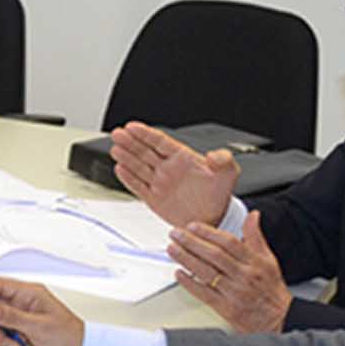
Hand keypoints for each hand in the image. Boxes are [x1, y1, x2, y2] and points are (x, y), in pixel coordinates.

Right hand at [0, 277, 85, 345]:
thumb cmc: (69, 336)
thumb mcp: (38, 326)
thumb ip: (12, 317)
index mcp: (30, 294)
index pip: (0, 287)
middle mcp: (23, 305)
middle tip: (0, 338)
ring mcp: (21, 320)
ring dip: (2, 341)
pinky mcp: (21, 334)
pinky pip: (4, 339)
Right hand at [110, 121, 239, 226]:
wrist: (213, 219)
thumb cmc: (219, 195)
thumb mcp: (229, 174)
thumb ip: (224, 160)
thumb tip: (214, 156)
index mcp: (183, 158)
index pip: (161, 142)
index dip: (146, 134)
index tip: (133, 127)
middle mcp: (168, 168)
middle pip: (145, 151)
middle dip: (131, 142)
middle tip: (117, 134)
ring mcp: (159, 182)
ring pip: (139, 166)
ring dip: (126, 157)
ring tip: (115, 148)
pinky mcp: (154, 198)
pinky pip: (138, 186)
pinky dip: (128, 178)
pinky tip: (119, 169)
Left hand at [167, 213, 290, 332]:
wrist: (277, 318)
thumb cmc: (270, 289)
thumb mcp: (268, 259)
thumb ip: (256, 236)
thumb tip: (253, 215)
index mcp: (254, 262)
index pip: (229, 242)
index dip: (209, 232)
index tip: (192, 226)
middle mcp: (243, 275)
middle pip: (214, 255)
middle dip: (192, 242)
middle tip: (176, 234)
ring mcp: (233, 292)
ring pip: (206, 272)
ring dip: (186, 259)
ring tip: (172, 249)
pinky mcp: (225, 308)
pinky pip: (204, 293)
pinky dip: (189, 283)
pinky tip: (178, 273)